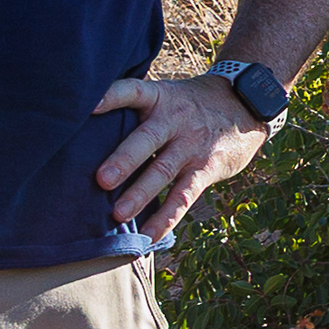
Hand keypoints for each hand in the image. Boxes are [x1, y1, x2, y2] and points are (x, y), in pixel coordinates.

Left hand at [92, 74, 268, 239]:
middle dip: (124, 160)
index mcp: (159, 97)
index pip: (132, 91)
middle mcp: (174, 119)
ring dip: (141, 194)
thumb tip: (83, 133)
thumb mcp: (166, 95)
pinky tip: (147, 237)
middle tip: (101, 180)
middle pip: (147, 138)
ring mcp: (192, 145)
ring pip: (163, 170)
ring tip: (118, 215)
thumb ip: (135, 110)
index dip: (110, 97)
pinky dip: (165, 219)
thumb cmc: (189, 105)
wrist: (245, 105)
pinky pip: (183, 196)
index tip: (88, 107)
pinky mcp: (207, 168)